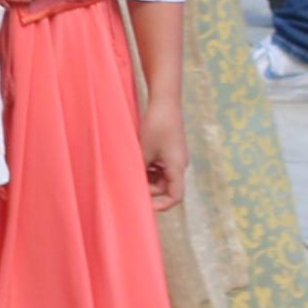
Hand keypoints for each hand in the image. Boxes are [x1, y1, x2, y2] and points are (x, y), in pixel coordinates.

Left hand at [140, 89, 187, 211]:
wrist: (165, 102)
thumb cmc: (156, 124)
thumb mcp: (144, 149)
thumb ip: (140, 169)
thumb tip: (131, 183)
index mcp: (177, 167)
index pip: (175, 196)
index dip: (162, 205)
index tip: (145, 206)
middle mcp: (179, 165)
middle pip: (166, 188)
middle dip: (148, 189)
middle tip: (129, 184)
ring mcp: (175, 158)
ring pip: (161, 178)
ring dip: (146, 178)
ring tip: (130, 171)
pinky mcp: (169, 151)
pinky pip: (159, 167)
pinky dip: (148, 169)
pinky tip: (135, 162)